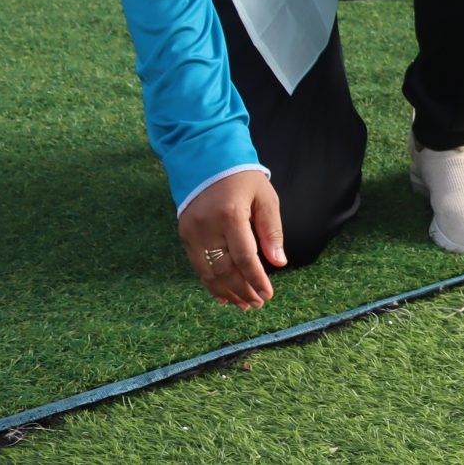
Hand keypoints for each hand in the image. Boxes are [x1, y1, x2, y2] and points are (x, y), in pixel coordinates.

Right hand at [176, 170, 285, 310]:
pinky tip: (222, 293)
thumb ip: (272, 231)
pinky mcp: (184, 234)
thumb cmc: (244, 179)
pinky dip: (210, 282)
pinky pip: (197, 265)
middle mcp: (207, 226)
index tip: (267, 294)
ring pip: (208, 272)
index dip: (256, 279)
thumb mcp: (266, 198)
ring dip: (226, 291)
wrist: (208, 160)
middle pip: (225, 269)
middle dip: (242, 290)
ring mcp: (192, 231)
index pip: (245, 258)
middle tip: (256, 303)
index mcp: (231, 215)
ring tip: (242, 304)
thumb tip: (279, 262)